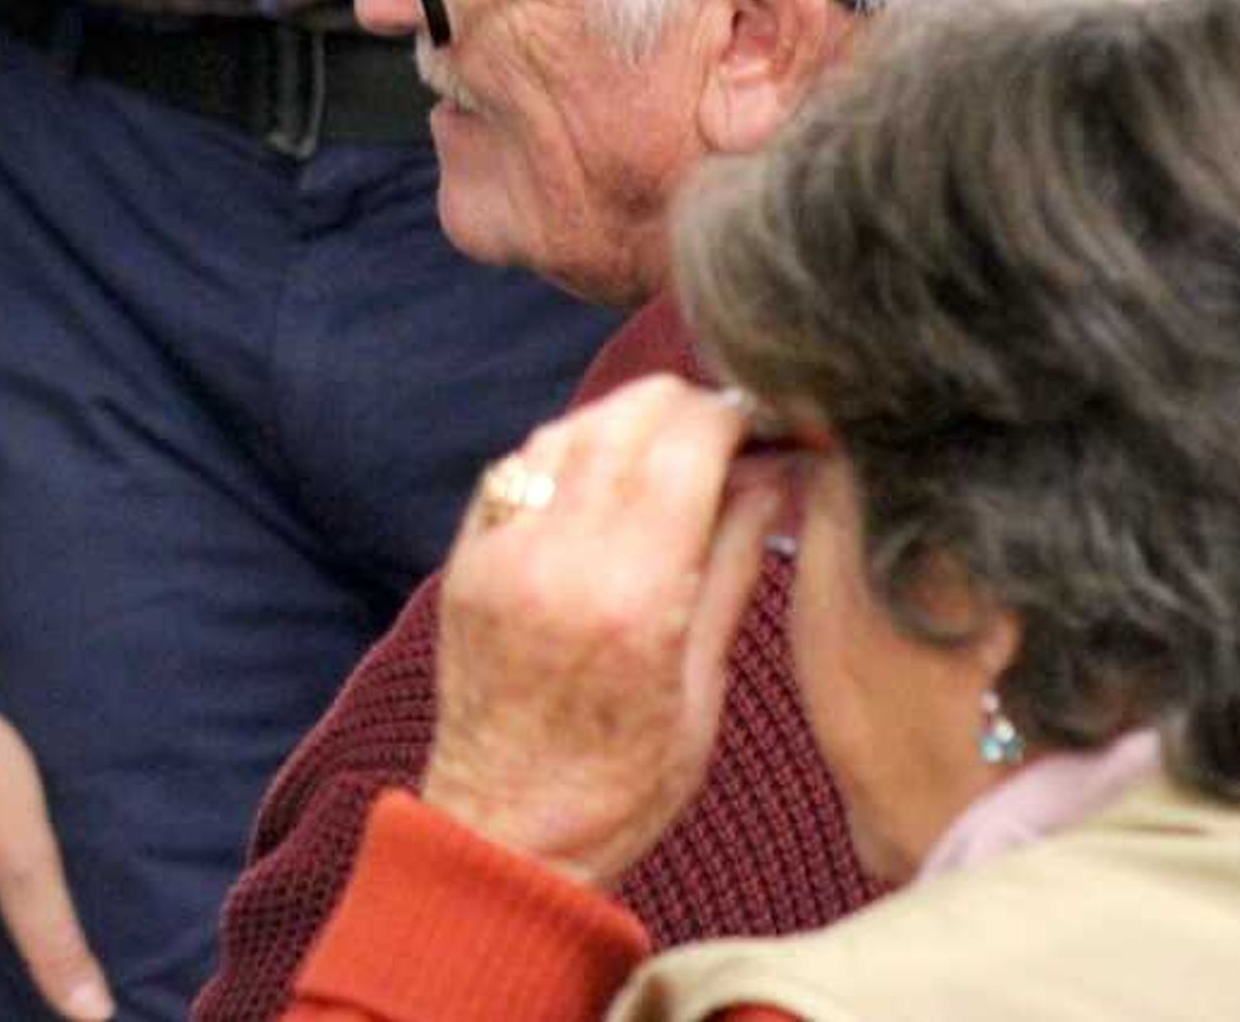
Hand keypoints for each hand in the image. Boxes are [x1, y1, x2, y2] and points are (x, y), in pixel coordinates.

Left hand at [420, 377, 783, 886]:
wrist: (508, 832)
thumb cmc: (625, 782)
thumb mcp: (705, 684)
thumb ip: (735, 562)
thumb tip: (776, 473)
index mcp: (630, 594)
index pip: (687, 443)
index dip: (736, 414)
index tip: (766, 422)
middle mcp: (556, 555)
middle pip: (626, 416)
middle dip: (684, 407)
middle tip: (725, 435)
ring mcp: (499, 550)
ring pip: (568, 427)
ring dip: (624, 422)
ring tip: (668, 455)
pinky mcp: (464, 557)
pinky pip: (519, 465)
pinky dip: (568, 452)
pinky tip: (603, 482)